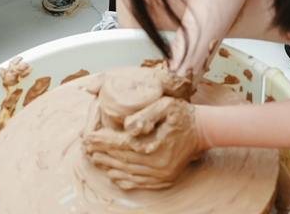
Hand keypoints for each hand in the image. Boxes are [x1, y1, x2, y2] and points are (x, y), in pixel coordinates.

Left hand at [82, 96, 205, 190]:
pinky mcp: (164, 179)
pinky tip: (114, 175)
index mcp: (155, 146)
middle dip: (102, 154)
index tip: (88, 137)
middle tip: (86, 148)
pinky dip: (124, 180)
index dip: (103, 141)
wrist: (203, 131)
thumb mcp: (166, 105)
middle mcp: (157, 164)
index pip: (122, 144)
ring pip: (128, 173)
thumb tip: (127, 126)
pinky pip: (139, 183)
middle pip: (122, 160)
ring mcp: (161, 175)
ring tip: (95, 159)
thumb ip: (146, 114)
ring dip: (110, 166)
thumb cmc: (183, 115)